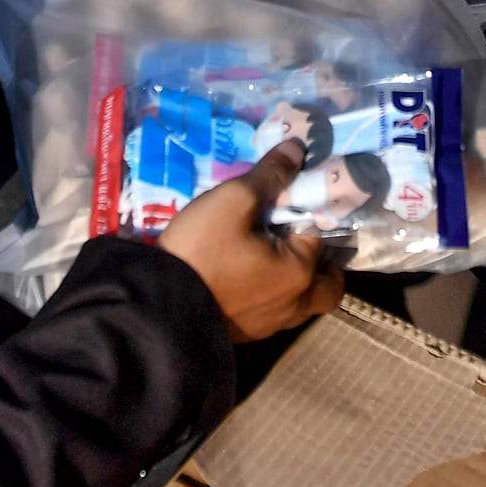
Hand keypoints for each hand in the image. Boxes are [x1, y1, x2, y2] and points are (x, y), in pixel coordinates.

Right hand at [157, 140, 345, 341]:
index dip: (306, 215)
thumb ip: (269, 176)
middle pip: (327, 285)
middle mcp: (295, 305)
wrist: (157, 308)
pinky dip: (269, 295)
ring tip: (267, 255)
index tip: (288, 203)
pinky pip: (273, 313)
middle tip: (293, 239)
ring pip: (301, 302)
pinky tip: (244, 276)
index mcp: (301, 272)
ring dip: (295, 280)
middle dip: (320, 263)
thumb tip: (298, 150)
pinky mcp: (245, 336)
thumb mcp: (232, 201)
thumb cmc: (201, 251)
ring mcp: (270, 326)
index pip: (321, 234)